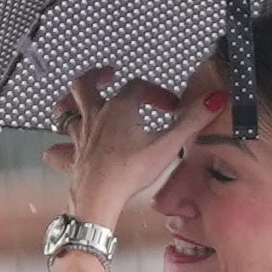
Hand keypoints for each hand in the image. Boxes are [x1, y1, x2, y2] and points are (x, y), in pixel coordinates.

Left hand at [51, 70, 197, 237]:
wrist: (100, 198)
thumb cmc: (130, 172)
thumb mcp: (168, 144)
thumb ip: (192, 121)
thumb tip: (214, 99)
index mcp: (119, 108)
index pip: (138, 86)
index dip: (156, 92)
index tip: (171, 106)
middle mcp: (95, 117)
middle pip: (85, 85)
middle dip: (96, 76)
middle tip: (108, 74)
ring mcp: (81, 137)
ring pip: (63, 111)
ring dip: (69, 102)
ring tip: (76, 99)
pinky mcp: (73, 158)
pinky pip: (57, 149)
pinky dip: (58, 146)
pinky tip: (60, 148)